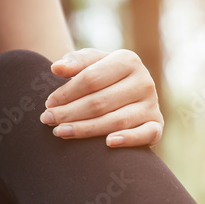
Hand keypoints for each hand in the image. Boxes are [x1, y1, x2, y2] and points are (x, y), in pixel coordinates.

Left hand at [39, 48, 163, 147]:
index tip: (48, 104)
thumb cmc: (104, 78)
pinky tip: (108, 143)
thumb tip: (56, 68)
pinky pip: (145, 134)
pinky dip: (128, 139)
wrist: (129, 96)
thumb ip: (75, 62)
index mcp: (128, 60)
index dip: (67, 93)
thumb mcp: (91, 64)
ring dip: (86, 129)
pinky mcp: (157, 126)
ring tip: (60, 133)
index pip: (91, 78)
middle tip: (48, 120)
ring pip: (115, 120)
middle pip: (100, 101)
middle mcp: (144, 81)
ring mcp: (151, 104)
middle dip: (70, 113)